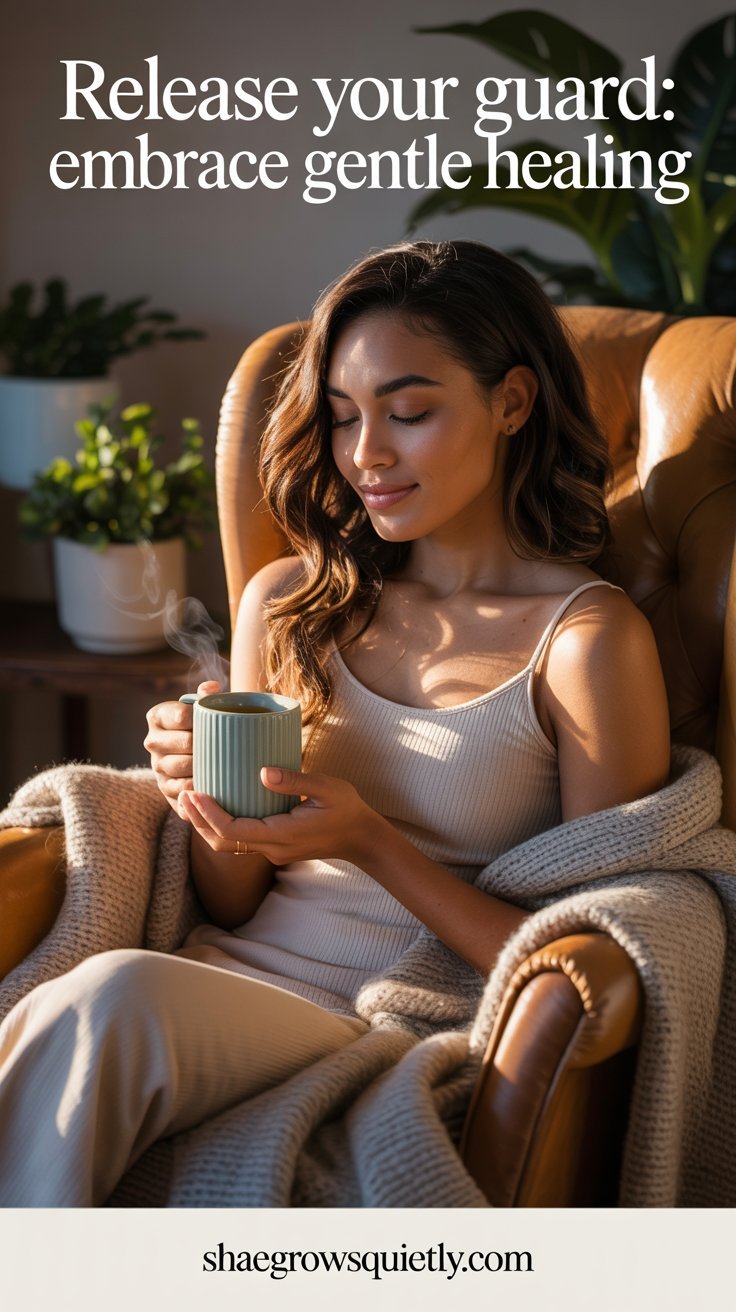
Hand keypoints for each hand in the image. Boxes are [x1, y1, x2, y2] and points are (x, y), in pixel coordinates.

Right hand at [144, 679, 220, 812]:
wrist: (197, 756)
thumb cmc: (204, 727)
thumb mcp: (203, 709)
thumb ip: (207, 696)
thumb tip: (212, 688)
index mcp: (158, 716)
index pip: (181, 716)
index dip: (202, 720)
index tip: (220, 723)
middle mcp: (153, 740)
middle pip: (183, 742)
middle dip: (205, 745)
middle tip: (228, 745)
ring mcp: (157, 765)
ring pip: (181, 766)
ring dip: (202, 766)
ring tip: (223, 763)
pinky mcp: (164, 787)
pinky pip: (181, 788)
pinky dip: (197, 787)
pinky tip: (212, 783)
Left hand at [178, 767, 376, 865]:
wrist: (361, 838)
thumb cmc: (347, 809)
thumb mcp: (327, 788)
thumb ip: (297, 780)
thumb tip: (263, 771)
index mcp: (282, 835)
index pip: (232, 831)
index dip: (208, 814)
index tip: (194, 792)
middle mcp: (272, 848)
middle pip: (221, 843)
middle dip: (198, 820)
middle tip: (184, 793)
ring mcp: (272, 850)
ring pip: (227, 845)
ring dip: (205, 824)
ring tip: (192, 799)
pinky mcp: (274, 846)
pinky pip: (239, 840)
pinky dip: (220, 825)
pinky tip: (216, 805)